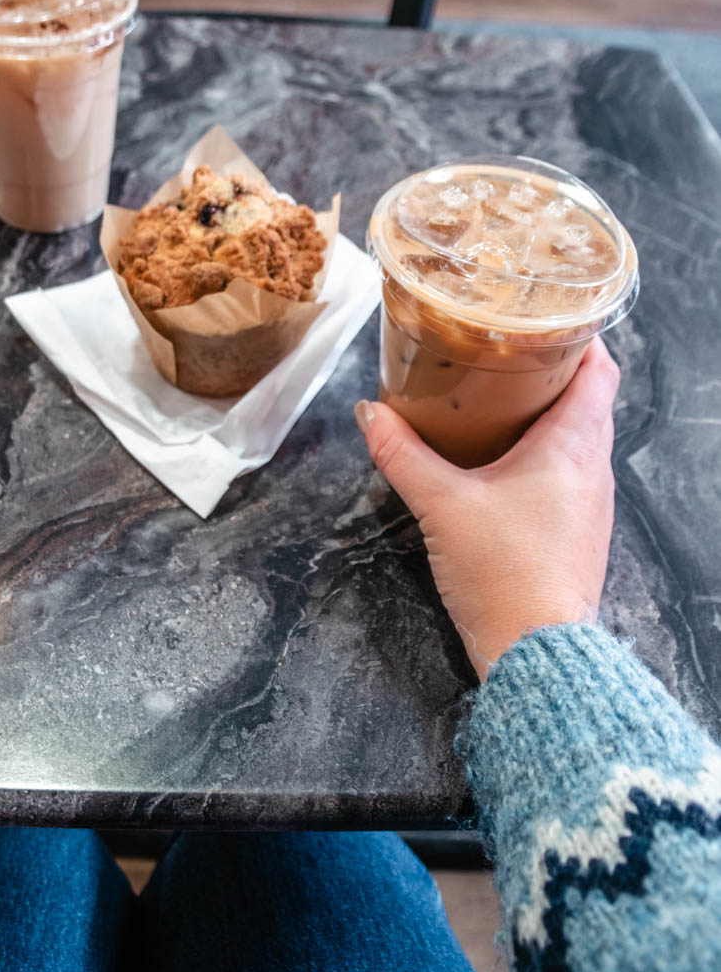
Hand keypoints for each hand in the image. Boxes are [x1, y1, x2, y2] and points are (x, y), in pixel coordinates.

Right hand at [355, 338, 619, 679]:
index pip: (600, 370)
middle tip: (509, 353)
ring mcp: (592, 506)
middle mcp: (594, 469)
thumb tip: (370, 414)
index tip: (546, 317)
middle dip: (553, 373)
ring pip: (580, 440)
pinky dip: (546, 456)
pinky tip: (507, 463)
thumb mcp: (441, 505)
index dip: (580, 337)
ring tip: (503, 401)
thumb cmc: (502, 573)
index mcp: (574, 445)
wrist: (536, 653)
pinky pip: (571, 476)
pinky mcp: (580, 535)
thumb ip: (403, 454)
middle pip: (589, 401)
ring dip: (550, 417)